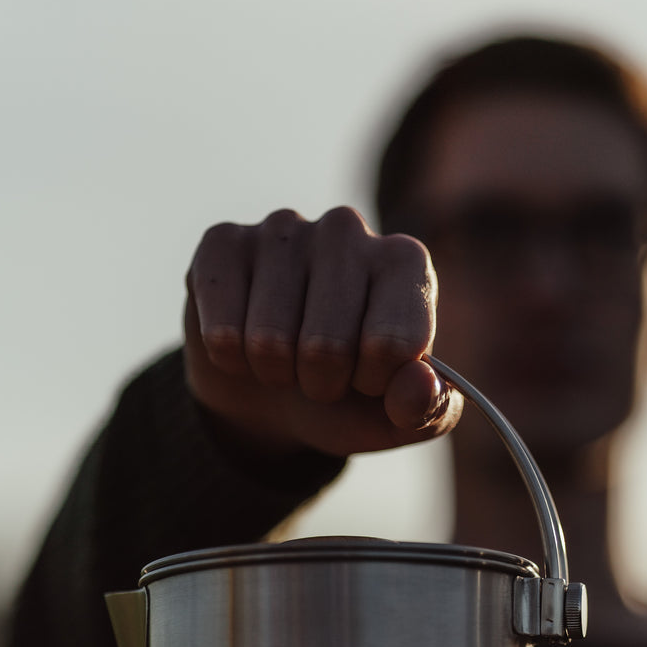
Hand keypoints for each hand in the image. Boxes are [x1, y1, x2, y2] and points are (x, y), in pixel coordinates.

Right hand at [183, 206, 461, 457]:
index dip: (374, 384)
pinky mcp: (221, 242)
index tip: (369, 376)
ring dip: (274, 372)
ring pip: (269, 340)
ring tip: (283, 357)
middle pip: (327, 346)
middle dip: (321, 383)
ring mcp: (281, 229)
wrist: (274, 392)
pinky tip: (242, 338)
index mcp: (405, 262)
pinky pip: (220, 330)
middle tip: (320, 372)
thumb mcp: (398, 418)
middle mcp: (347, 229)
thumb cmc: (349, 397)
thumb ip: (426, 409)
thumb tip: (418, 383)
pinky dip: (230, 358)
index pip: (394, 345)